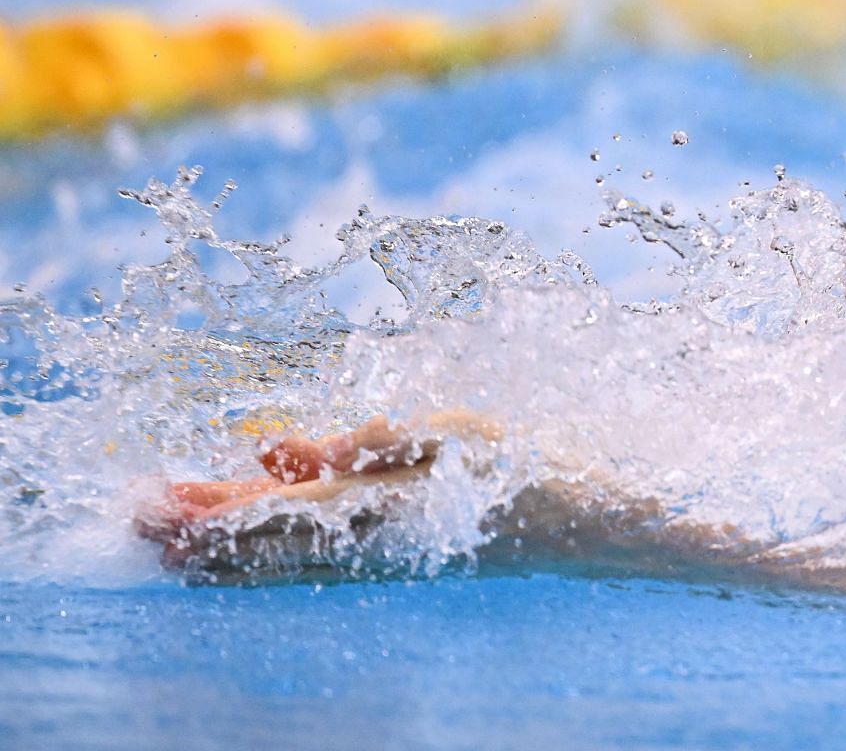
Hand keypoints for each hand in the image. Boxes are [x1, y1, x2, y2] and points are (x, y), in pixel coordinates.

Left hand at [135, 412, 498, 570]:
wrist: (566, 524)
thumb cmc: (515, 467)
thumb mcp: (452, 432)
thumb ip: (374, 440)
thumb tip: (302, 449)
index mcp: (376, 508)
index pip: (277, 513)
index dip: (216, 514)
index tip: (165, 513)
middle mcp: (364, 542)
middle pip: (264, 539)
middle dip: (200, 527)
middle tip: (138, 516)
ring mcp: (372, 554)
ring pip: (279, 555)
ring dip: (221, 543)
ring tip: (167, 539)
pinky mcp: (382, 554)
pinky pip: (307, 556)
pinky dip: (263, 546)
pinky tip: (243, 534)